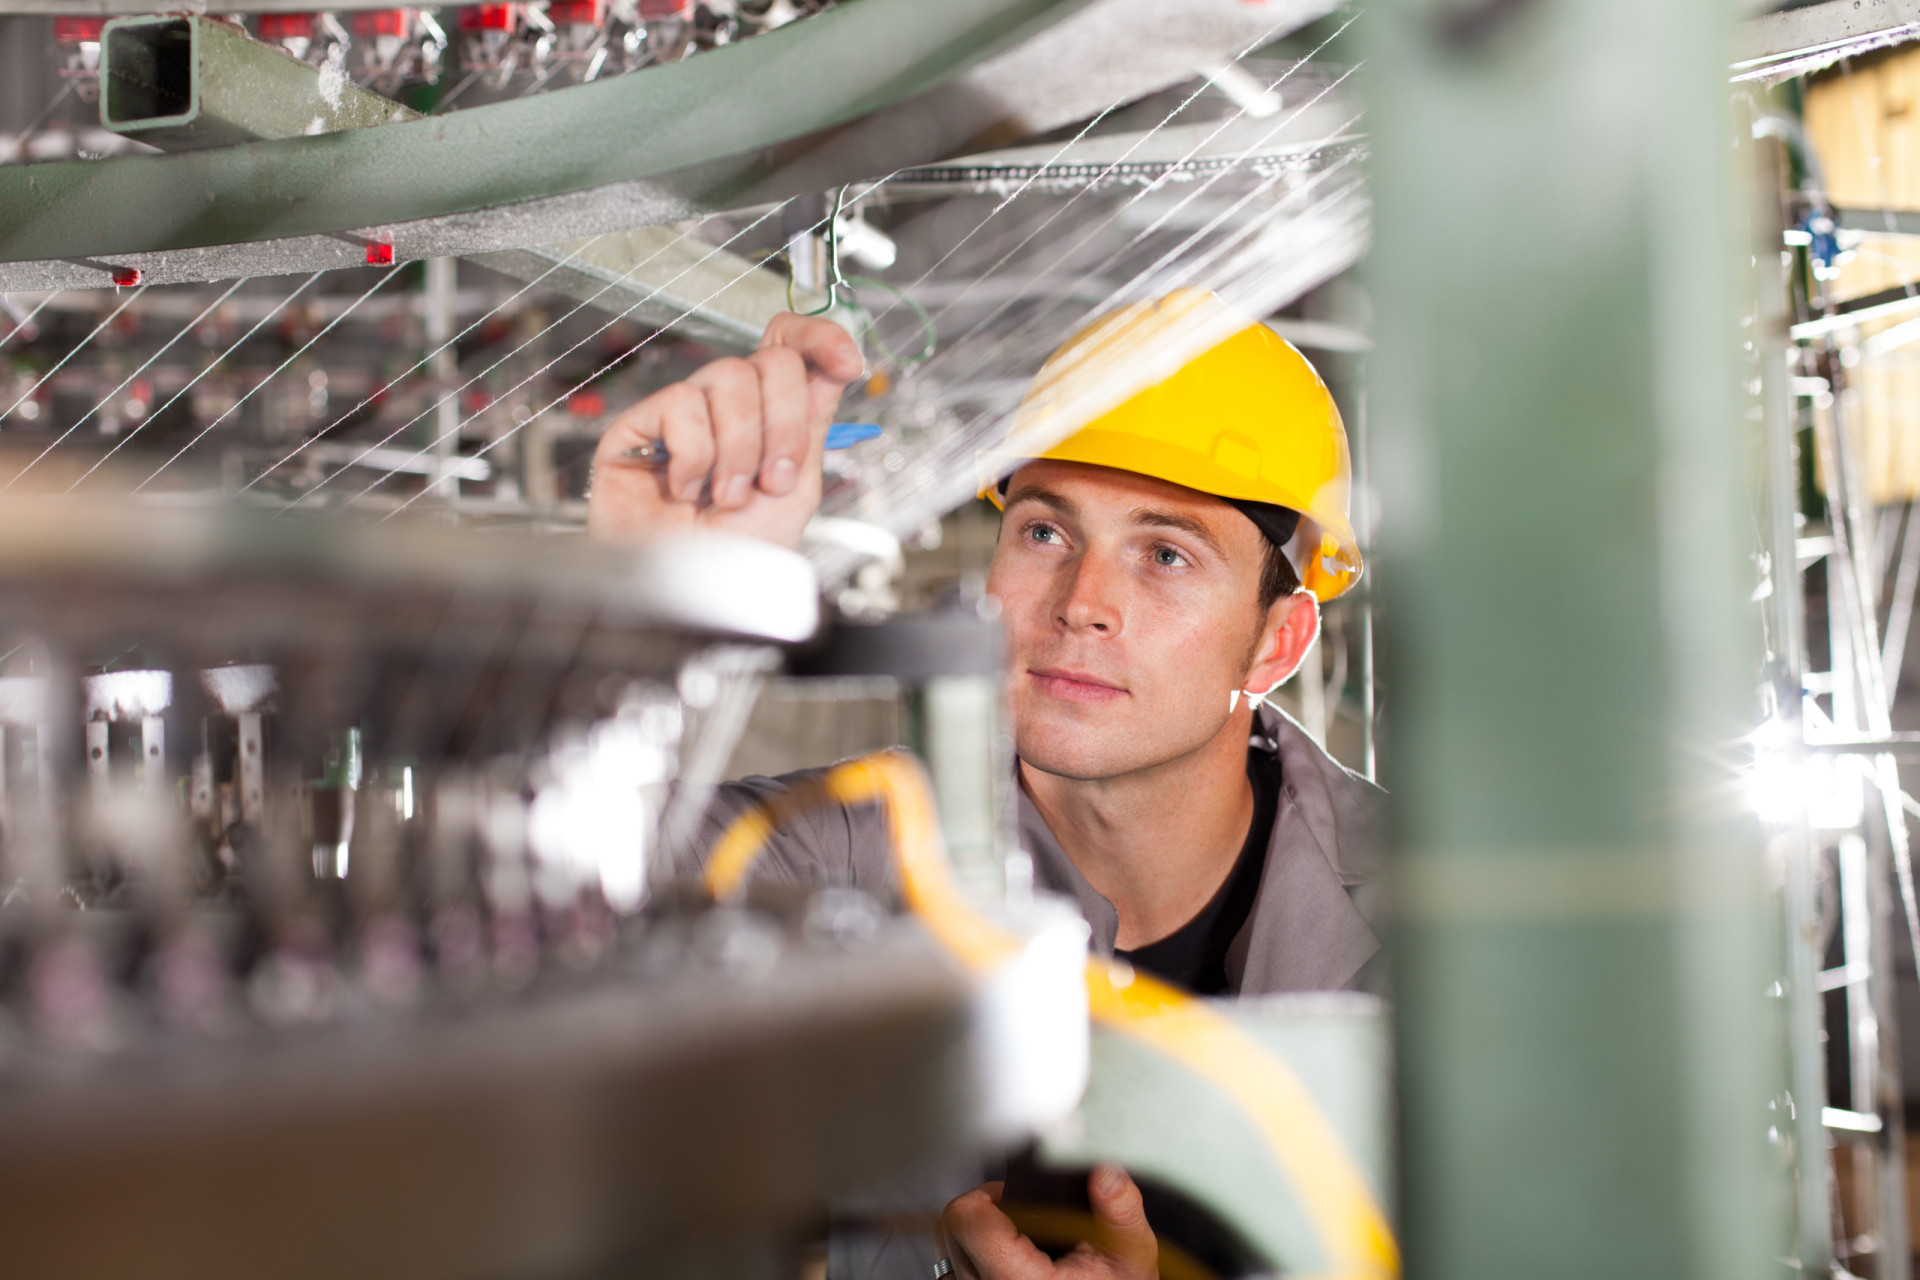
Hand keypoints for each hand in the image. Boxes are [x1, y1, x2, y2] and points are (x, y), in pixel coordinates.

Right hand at [586, 312, 864, 548]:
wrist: (689, 592)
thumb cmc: (737, 555)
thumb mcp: (797, 487)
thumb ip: (812, 420)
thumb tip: (836, 363)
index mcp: (769, 417)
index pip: (791, 348)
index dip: (821, 339)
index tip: (849, 363)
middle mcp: (728, 408)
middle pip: (770, 361)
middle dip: (782, 425)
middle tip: (770, 480)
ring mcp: (684, 413)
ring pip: (728, 377)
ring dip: (738, 448)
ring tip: (725, 496)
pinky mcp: (640, 424)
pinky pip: (681, 403)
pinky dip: (693, 455)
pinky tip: (684, 490)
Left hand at [937, 1167, 1157, 1279]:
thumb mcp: (1132, 1254)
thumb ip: (1120, 1212)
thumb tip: (1106, 1176)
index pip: (968, 1219)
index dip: (990, 1196)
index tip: (1017, 1199)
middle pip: (951, 1227)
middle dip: (985, 1210)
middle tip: (1023, 1216)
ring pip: (947, 1246)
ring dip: (977, 1232)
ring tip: (1017, 1236)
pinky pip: (954, 1266)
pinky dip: (974, 1253)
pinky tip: (1007, 1254)